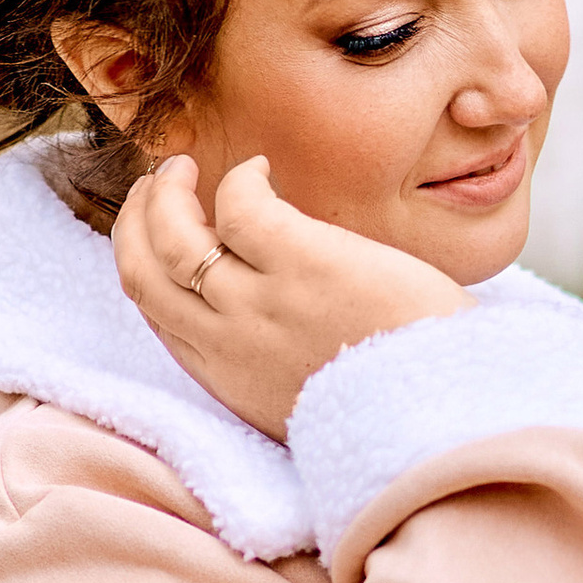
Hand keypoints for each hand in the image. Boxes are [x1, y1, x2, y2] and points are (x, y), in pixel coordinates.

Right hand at [116, 154, 464, 439]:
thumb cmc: (399, 398)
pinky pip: (240, 207)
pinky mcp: (302, 266)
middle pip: (144, 275)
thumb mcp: (315, 399)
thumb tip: (284, 327)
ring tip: (185, 168)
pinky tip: (262, 168)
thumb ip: (279, 364)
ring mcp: (260, 306)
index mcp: (230, 380)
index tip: (157, 236)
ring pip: (172, 239)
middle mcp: (229, 346)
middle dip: (136, 223)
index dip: (147, 266)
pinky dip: (240, 179)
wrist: (446, 415)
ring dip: (166, 194)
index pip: (157, 317)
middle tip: (156, 187)